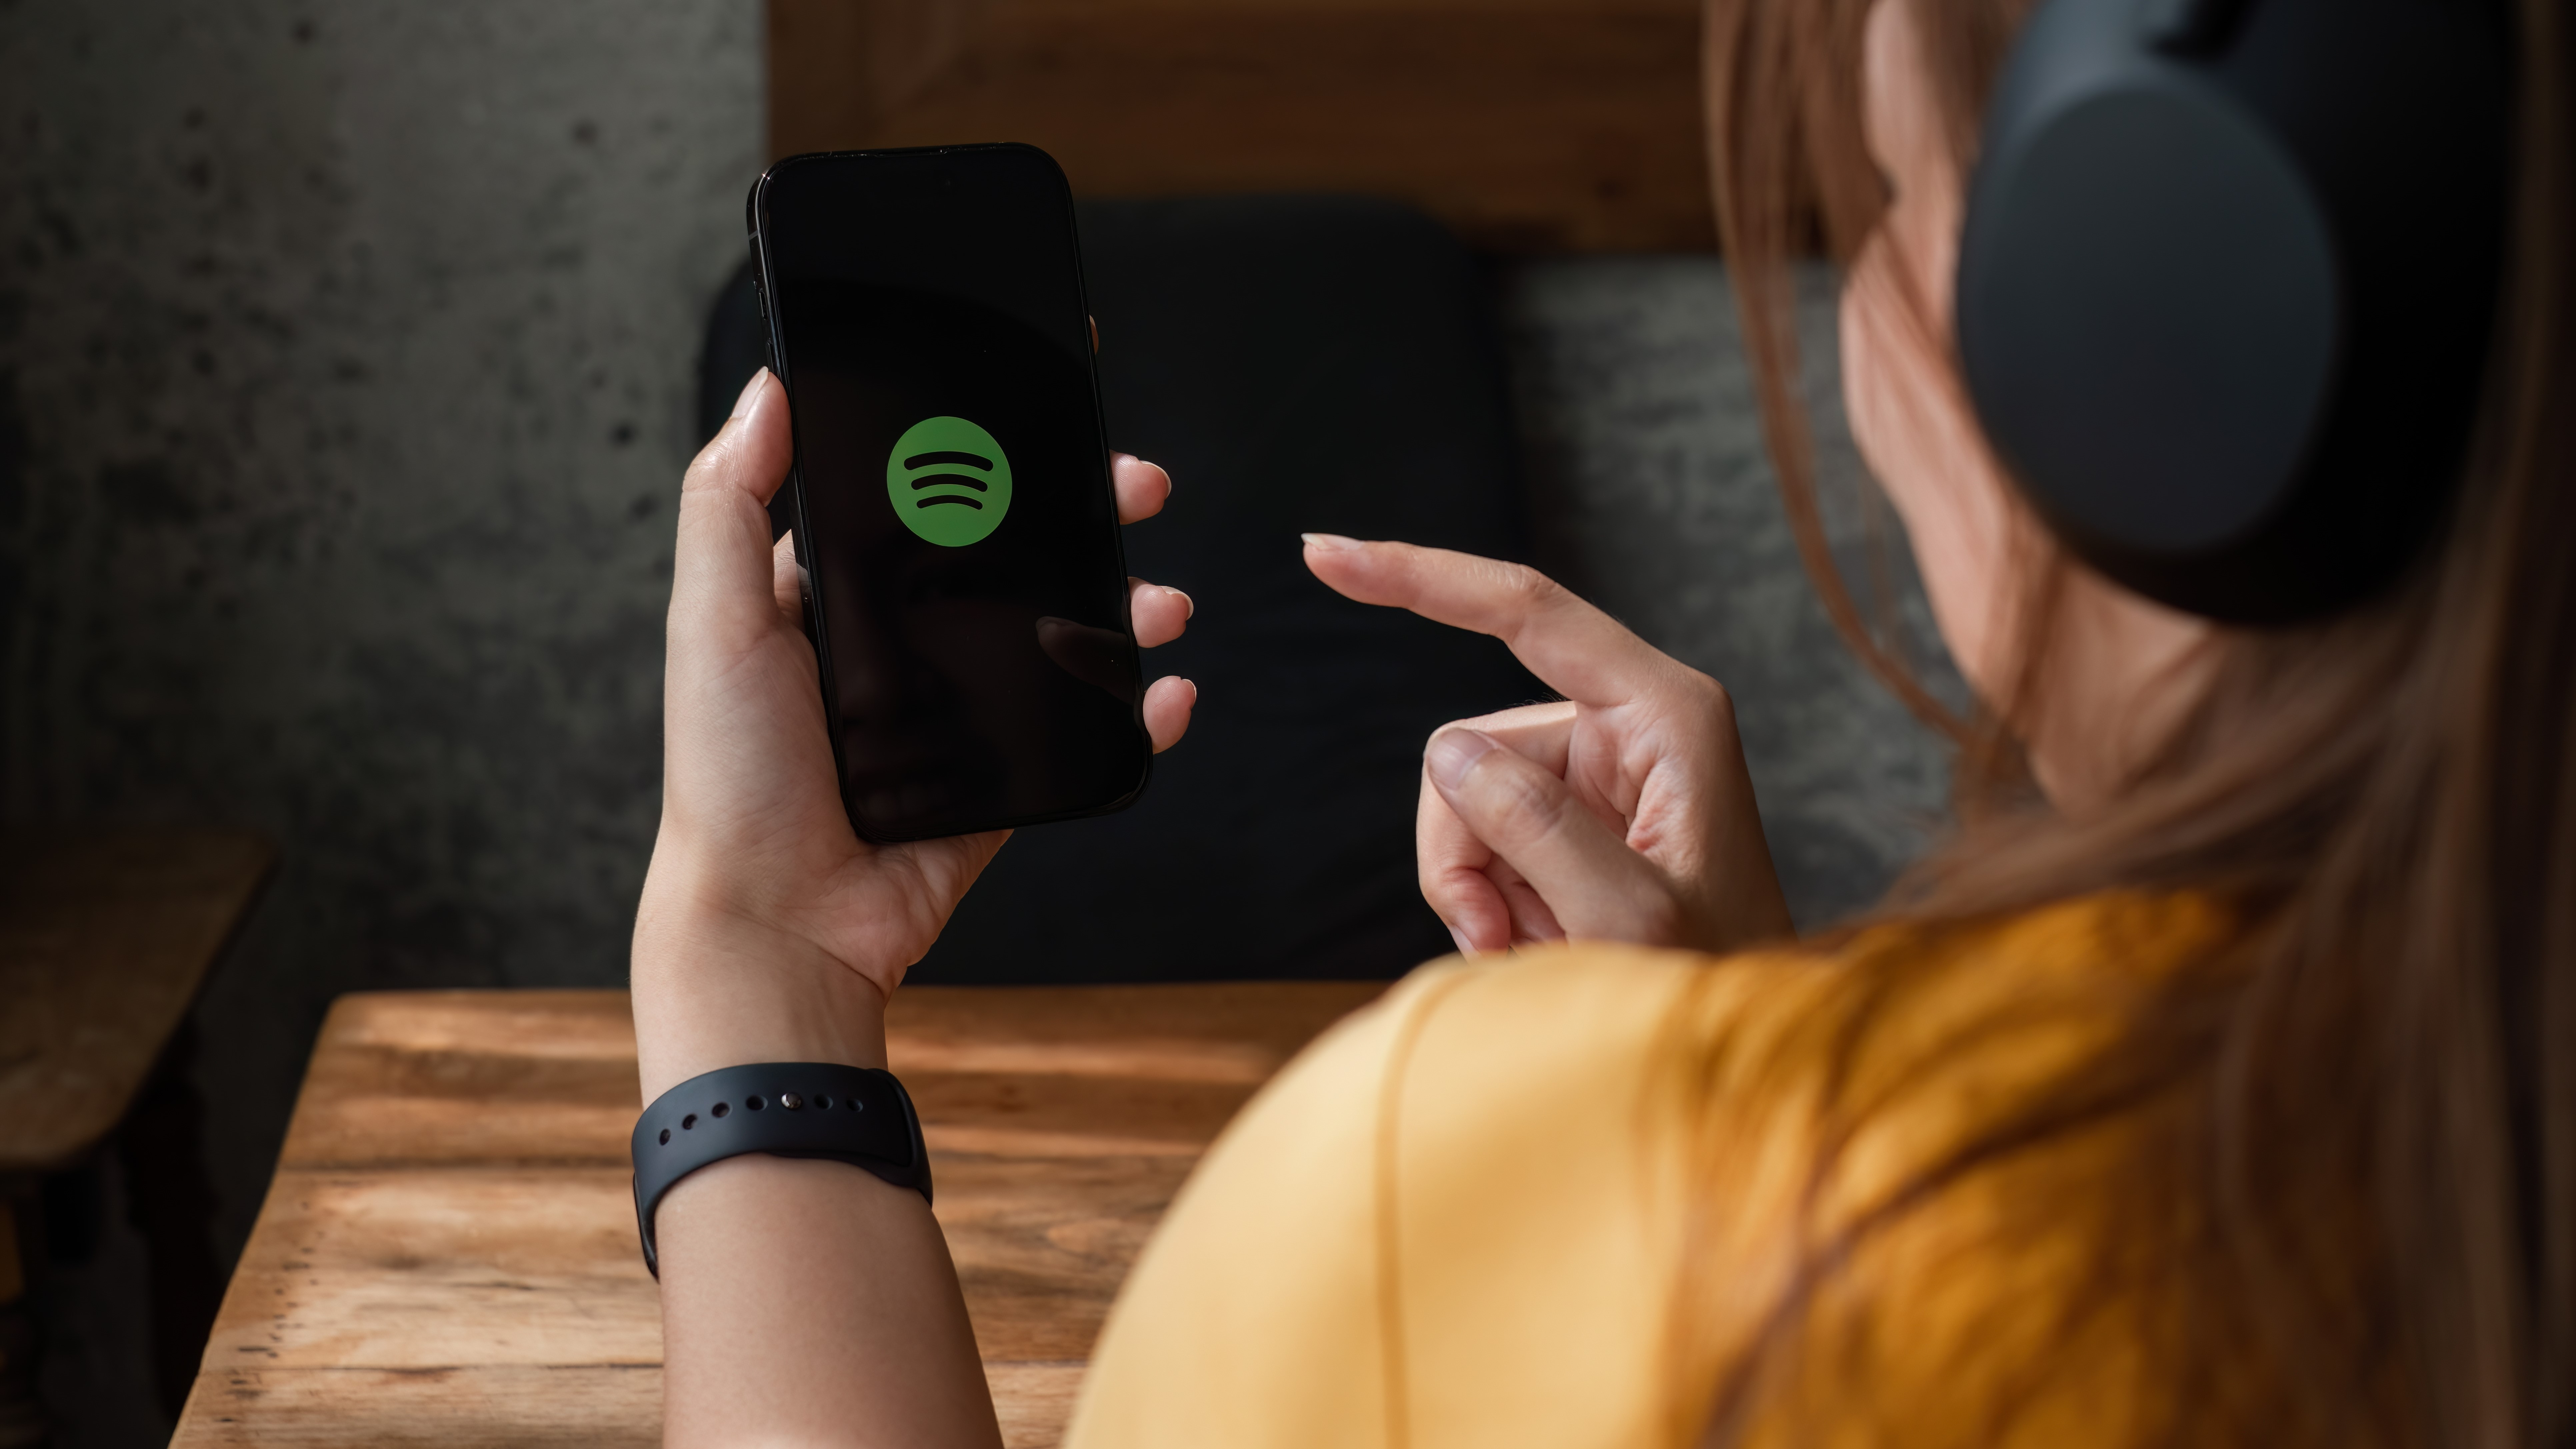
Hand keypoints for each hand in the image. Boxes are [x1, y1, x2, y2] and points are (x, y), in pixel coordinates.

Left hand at [632, 371, 1195, 1093]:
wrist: (777, 920)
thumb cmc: (731, 779)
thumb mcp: (711, 621)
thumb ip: (729, 504)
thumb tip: (765, 391)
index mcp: (833, 598)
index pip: (925, 502)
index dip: (989, 458)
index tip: (1047, 420)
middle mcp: (898, 647)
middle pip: (1011, 558)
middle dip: (1084, 515)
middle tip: (1138, 487)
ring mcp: (955, 712)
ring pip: (1059, 637)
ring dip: (1126, 606)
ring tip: (1163, 600)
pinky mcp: (997, 779)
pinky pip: (1081, 732)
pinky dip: (1137, 711)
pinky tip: (1166, 691)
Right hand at [1303, 536, 1790, 956]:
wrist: (1741, 1044)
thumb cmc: (1716, 976)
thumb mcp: (1631, 915)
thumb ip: (1538, 827)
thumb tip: (1450, 754)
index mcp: (1664, 711)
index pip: (1523, 608)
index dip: (1419, 576)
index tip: (1322, 554)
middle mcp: (1629, 723)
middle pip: (1473, 747)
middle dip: (1468, 850)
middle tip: (1506, 939)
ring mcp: (1598, 770)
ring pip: (1466, 799)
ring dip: (1481, 887)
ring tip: (1532, 948)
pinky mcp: (1575, 813)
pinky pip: (1484, 836)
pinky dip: (1492, 899)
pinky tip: (1536, 941)